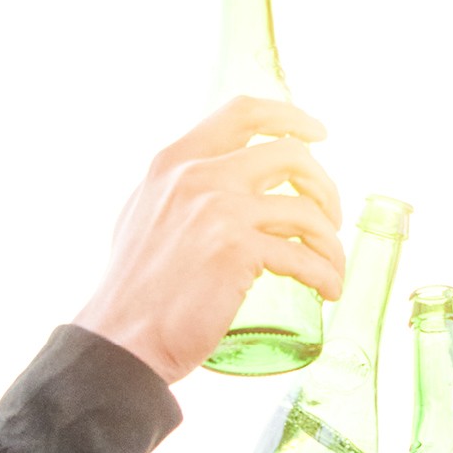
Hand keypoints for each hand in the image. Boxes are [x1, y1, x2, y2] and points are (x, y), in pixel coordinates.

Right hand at [76, 97, 345, 384]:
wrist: (122, 339)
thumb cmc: (132, 290)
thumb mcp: (143, 215)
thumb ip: (177, 192)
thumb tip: (217, 187)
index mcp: (174, 161)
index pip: (242, 113)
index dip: (289, 117)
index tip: (318, 134)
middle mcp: (198, 176)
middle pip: (291, 155)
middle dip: (323, 184)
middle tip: (330, 216)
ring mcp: (220, 211)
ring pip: (306, 209)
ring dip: (330, 240)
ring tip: (331, 263)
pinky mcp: (237, 251)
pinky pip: (303, 257)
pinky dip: (325, 274)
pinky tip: (328, 289)